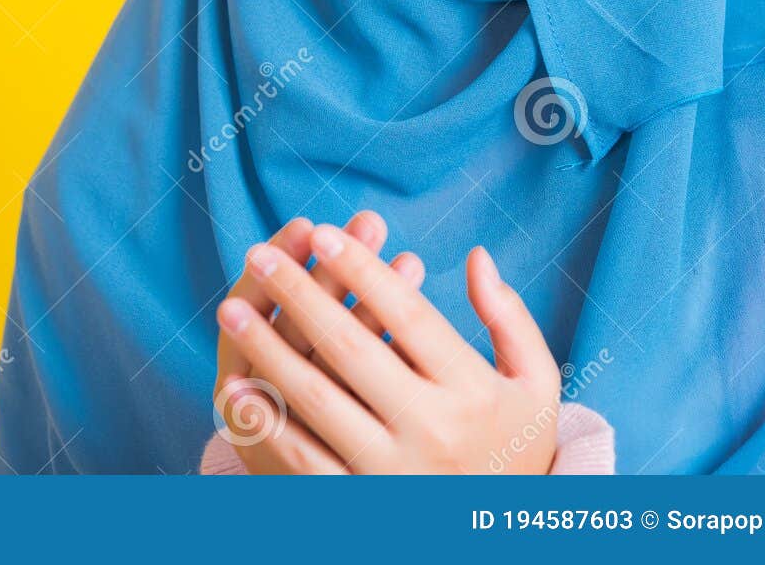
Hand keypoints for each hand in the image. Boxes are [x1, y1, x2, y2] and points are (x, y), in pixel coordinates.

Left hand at [215, 219, 561, 472]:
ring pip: (318, 398)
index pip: (409, 315)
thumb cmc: (514, 449)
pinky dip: (266, 423)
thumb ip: (509, 320)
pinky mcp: (359, 505)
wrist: (501, 542)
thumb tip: (476, 254)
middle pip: (352, 348)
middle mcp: (432, 430)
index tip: (324, 230)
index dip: (363, 269)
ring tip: (230, 308)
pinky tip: (236, 385)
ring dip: (267, 349)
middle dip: (300, 294)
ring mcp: (392, 471)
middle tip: (261, 254)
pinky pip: (303, 458)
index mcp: (473, 391)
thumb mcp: (535, 386)